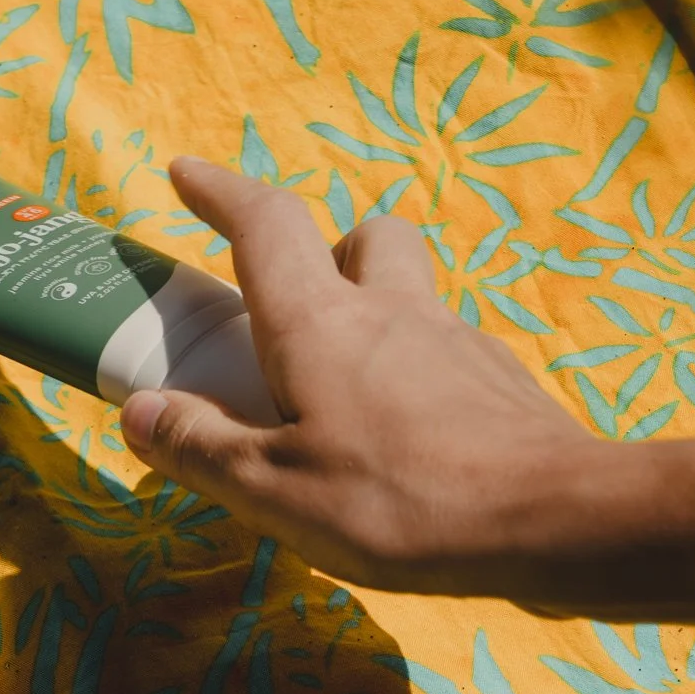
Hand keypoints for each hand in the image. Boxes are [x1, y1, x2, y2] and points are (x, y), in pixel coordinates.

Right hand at [122, 157, 598, 595]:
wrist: (555, 519)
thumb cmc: (398, 500)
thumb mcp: (274, 491)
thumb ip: (202, 448)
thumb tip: (139, 411)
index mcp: (320, 323)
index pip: (264, 225)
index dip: (220, 192)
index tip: (186, 174)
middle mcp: (391, 311)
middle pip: (363, 236)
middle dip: (325, 251)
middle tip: (295, 312)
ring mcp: (457, 342)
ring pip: (412, 293)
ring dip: (374, 315)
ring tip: (345, 393)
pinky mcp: (501, 384)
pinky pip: (447, 356)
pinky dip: (415, 378)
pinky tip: (407, 443)